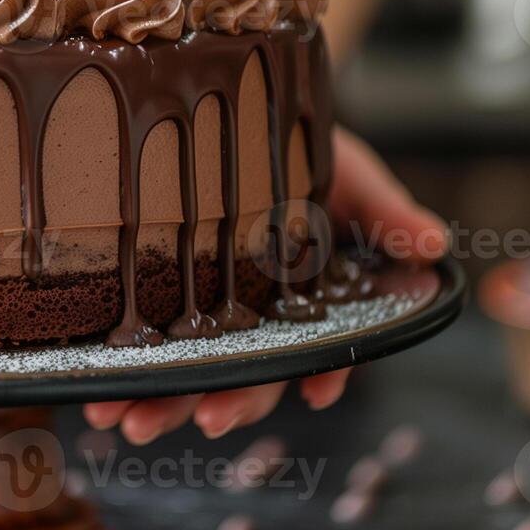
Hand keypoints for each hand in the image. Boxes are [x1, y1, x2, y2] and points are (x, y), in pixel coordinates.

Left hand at [82, 127, 445, 444]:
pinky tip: (94, 392)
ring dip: (159, 401)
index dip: (322, 374)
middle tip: (199, 419)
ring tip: (121, 421)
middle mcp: (258, 313)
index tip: (314, 394)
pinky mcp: (157, 291)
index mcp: (309, 295)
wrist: (234, 107)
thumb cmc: (299, 146)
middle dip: (223, 402)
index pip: (321, 347)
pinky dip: (120, 371)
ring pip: (189, 368)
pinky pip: (140, 339)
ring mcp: (207, 307)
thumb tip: (435, 243)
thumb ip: (386, 210)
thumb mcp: (348, 170)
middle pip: (247, 373)